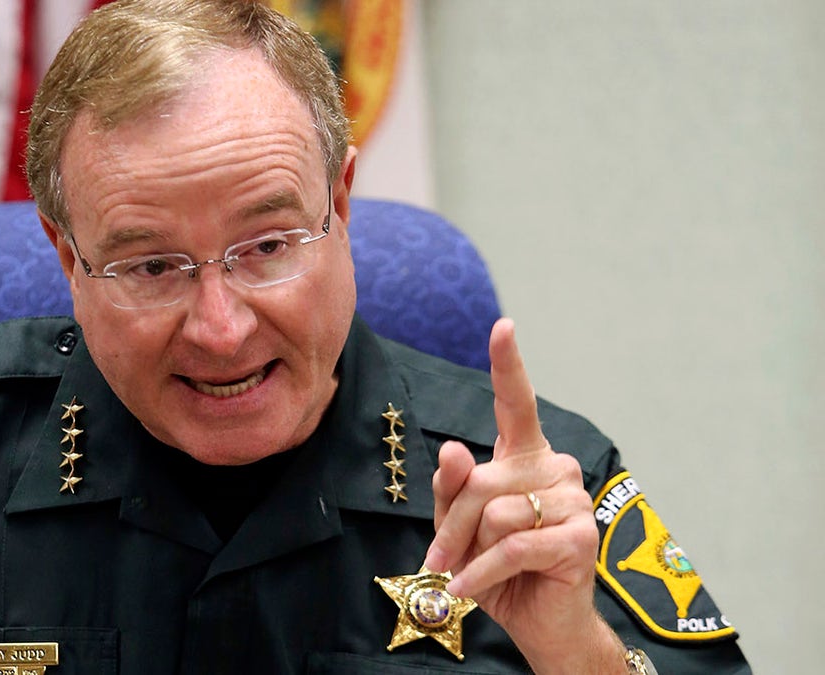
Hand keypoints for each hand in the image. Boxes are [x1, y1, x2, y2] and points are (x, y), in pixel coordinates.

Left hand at [423, 318, 620, 672]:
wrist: (536, 623)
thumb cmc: (495, 568)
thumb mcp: (458, 527)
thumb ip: (453, 488)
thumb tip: (454, 448)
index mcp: (525, 458)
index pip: (515, 404)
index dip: (508, 365)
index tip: (502, 326)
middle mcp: (555, 469)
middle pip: (480, 481)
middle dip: (452, 527)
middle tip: (442, 560)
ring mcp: (573, 500)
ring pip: (494, 513)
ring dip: (469, 551)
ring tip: (472, 573)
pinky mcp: (579, 536)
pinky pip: (511, 546)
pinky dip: (482, 573)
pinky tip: (470, 590)